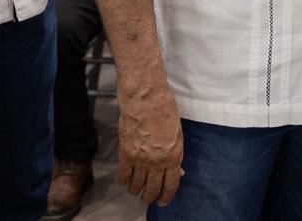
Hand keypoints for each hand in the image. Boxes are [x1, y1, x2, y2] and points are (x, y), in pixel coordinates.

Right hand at [116, 84, 184, 204]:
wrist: (145, 99)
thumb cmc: (165, 110)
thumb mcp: (178, 133)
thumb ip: (176, 154)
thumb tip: (178, 170)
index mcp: (173, 156)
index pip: (171, 185)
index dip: (167, 196)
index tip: (163, 201)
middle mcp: (157, 162)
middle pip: (153, 189)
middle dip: (151, 197)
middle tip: (149, 199)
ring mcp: (140, 160)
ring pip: (136, 186)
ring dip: (136, 190)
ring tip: (137, 190)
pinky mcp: (125, 154)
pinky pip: (123, 176)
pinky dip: (123, 181)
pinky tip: (125, 180)